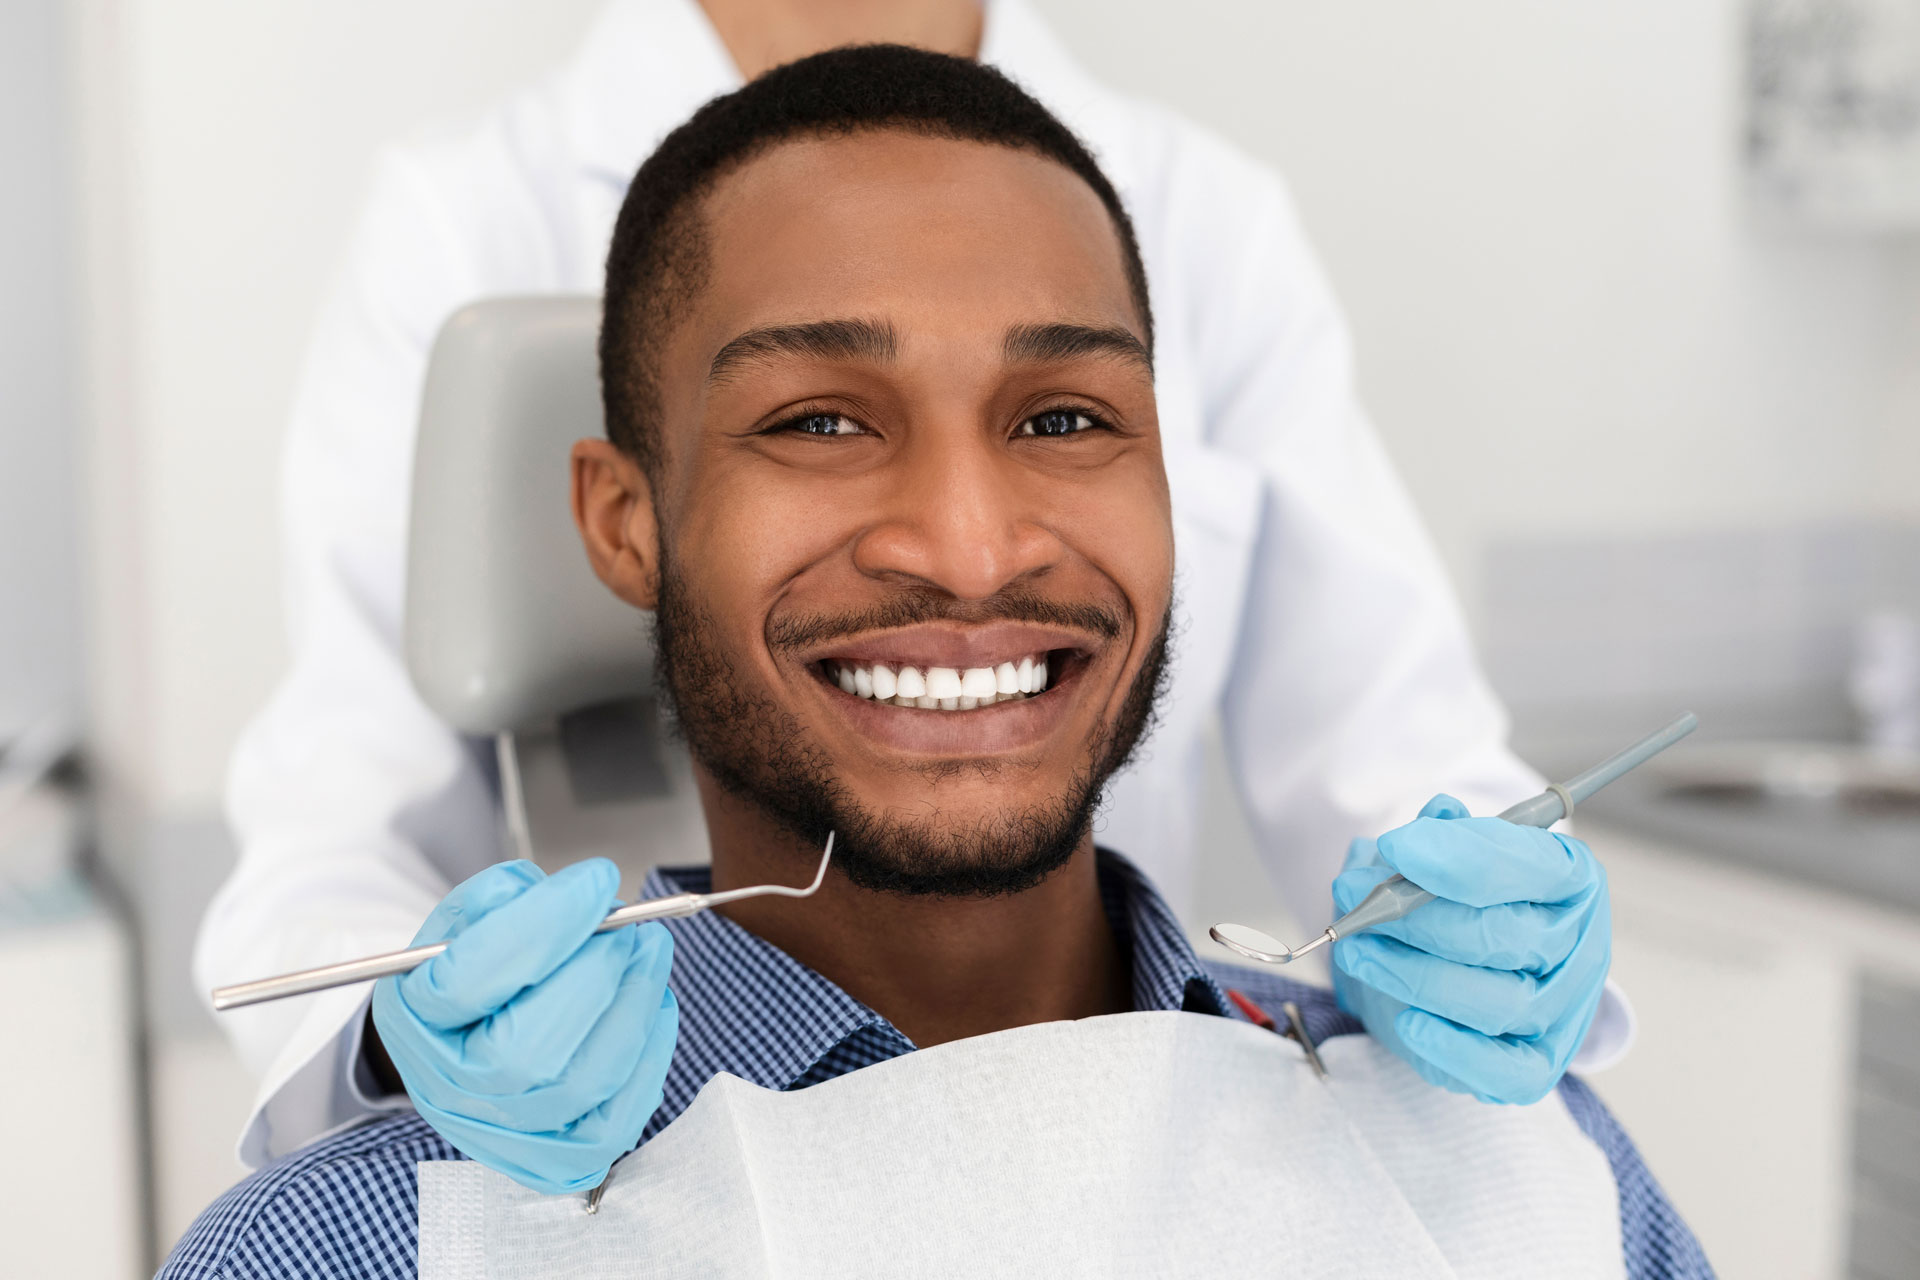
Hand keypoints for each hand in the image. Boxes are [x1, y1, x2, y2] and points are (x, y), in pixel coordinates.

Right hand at [371, 858, 677, 1193]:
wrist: (468, 1039)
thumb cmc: (470, 971)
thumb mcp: (464, 920)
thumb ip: (502, 900)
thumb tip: (575, 898)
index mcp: (414, 1020)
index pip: (468, 980)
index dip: (544, 924)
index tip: (597, 879)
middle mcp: (448, 1089)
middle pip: (526, 1051)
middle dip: (595, 974)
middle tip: (631, 927)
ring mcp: (502, 1133)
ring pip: (582, 1084)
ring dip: (633, 1007)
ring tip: (648, 952)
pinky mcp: (557, 1156)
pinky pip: (618, 1118)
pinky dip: (649, 1054)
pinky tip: (651, 1004)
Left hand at [1330, 794, 1609, 1104]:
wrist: (1463, 969)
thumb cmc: (1459, 901)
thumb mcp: (1447, 857)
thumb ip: (1441, 838)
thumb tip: (1437, 815)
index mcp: (1569, 878)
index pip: (1530, 864)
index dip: (1460, 857)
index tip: (1395, 846)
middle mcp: (1579, 944)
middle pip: (1503, 935)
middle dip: (1414, 917)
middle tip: (1352, 899)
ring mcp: (1563, 1009)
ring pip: (1498, 1001)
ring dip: (1415, 976)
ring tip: (1358, 952)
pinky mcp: (1537, 1063)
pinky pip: (1507, 1072)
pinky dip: (1456, 1050)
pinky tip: (1409, 1023)